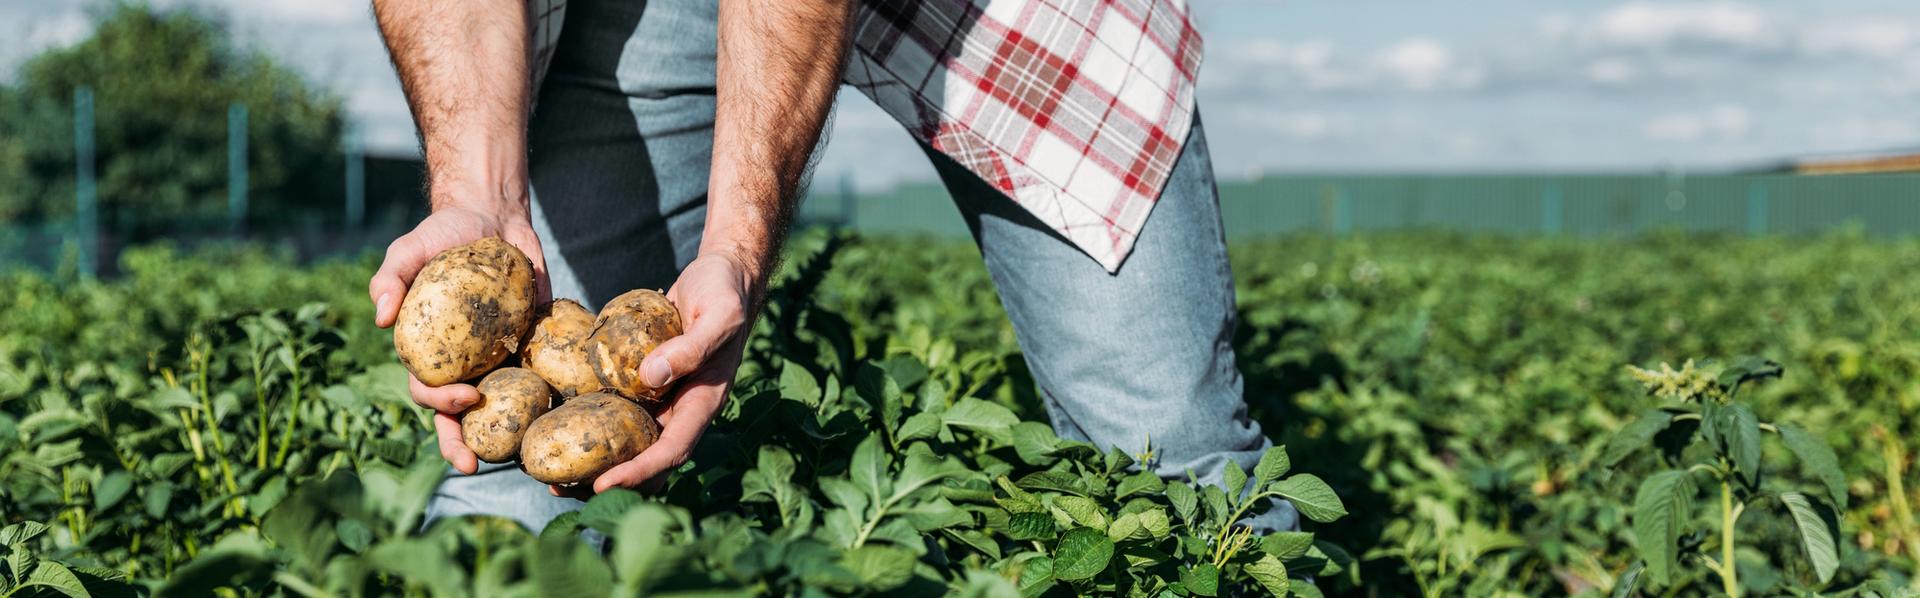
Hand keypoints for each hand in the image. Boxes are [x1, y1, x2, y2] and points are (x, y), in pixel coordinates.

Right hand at [368, 203, 549, 474]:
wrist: (491, 217)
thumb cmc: (441, 236)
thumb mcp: (409, 251)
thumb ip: (390, 280)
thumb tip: (380, 319)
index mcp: (431, 352)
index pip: (428, 390)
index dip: (441, 404)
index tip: (466, 398)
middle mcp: (463, 363)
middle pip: (459, 416)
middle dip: (463, 443)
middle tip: (477, 462)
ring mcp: (499, 357)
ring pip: (500, 408)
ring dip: (507, 436)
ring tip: (520, 460)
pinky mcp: (532, 344)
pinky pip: (541, 376)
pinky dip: (550, 398)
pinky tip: (563, 418)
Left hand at [559, 251, 756, 494]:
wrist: (722, 275)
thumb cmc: (725, 293)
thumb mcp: (718, 316)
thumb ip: (691, 348)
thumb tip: (650, 378)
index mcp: (702, 403)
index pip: (671, 450)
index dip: (638, 472)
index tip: (601, 485)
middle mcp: (680, 408)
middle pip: (645, 459)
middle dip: (607, 480)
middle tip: (560, 488)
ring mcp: (662, 396)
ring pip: (628, 441)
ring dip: (594, 459)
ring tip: (551, 470)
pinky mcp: (643, 380)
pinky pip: (617, 407)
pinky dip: (592, 421)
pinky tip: (558, 422)